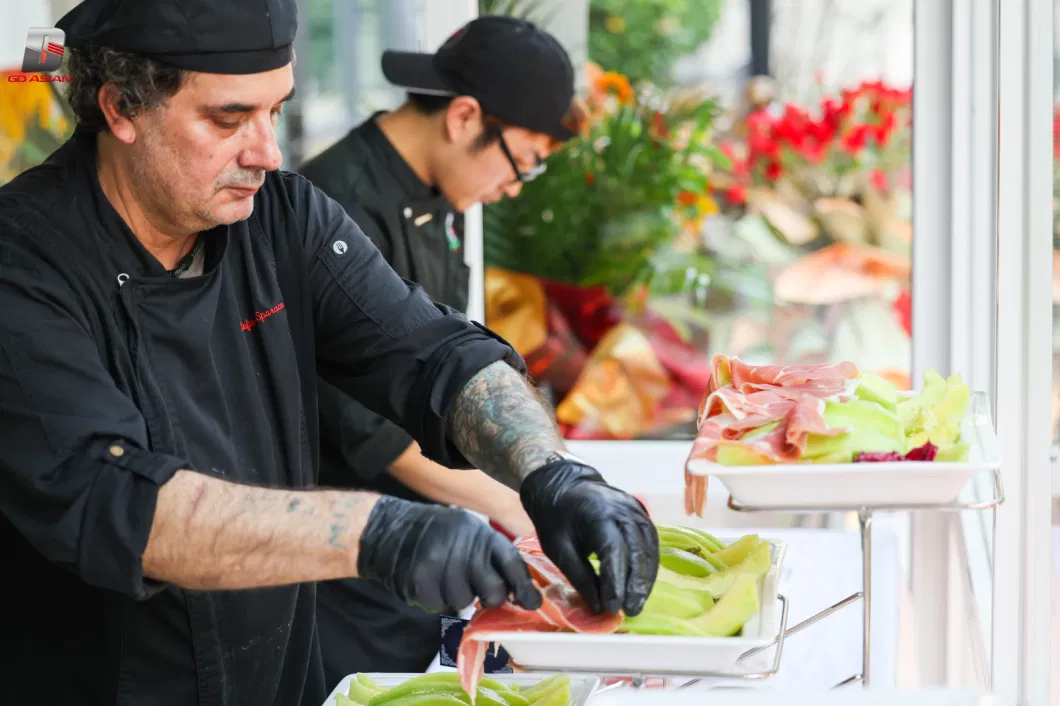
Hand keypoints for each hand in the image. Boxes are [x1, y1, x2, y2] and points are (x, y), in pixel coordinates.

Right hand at [357, 496, 541, 611]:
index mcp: (480, 533)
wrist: (388, 529)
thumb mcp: (468, 530)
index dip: (524, 586)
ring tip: (442, 576)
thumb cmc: (434, 533)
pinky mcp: (421, 580)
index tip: (531, 602)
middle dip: (489, 597)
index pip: (512, 563)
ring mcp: (442, 564)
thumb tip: (519, 590)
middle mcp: (464, 547)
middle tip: (475, 587)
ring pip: (465, 601)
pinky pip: (439, 605)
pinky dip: (434, 599)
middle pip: (494, 592)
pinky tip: (427, 582)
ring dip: (455, 595)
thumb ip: (491, 556)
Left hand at [520, 459, 658, 615]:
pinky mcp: (642, 514)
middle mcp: (623, 509)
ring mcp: (636, 509)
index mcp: (598, 513)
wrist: (564, 486)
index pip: (613, 551)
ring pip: (649, 548)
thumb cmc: (557, 517)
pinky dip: (648, 566)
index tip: (612, 607)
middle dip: (636, 584)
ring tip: (637, 603)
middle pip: (637, 550)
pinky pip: (651, 543)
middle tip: (630, 611)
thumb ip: (580, 577)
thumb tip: (599, 608)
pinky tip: (642, 586)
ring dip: (645, 578)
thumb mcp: (558, 548)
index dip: (615, 582)